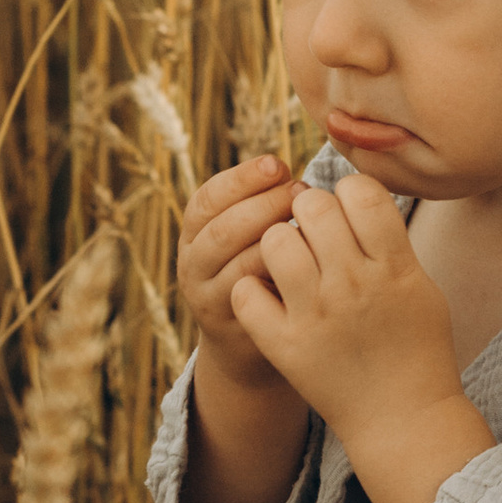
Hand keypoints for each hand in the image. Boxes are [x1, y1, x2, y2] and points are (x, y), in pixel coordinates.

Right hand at [179, 153, 299, 386]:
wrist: (248, 338)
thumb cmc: (261, 269)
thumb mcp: (249, 233)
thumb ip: (259, 204)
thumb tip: (284, 166)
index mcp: (194, 230)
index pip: (209, 197)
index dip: (242, 178)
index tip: (278, 164)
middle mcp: (192, 262)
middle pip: (221, 228)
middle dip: (263, 204)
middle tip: (301, 192)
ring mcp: (206, 296)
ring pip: (237, 263)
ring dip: (275, 239)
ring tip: (308, 225)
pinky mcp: (229, 324)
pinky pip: (256, 297)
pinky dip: (280, 275)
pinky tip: (308, 261)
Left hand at [230, 172, 492, 502]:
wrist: (402, 419)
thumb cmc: (417, 348)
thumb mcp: (421, 286)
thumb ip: (390, 241)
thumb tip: (356, 193)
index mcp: (393, 266)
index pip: (360, 191)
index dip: (349, 192)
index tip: (348, 212)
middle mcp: (353, 284)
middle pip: (313, 206)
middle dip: (310, 211)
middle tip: (313, 233)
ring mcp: (316, 315)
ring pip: (275, 241)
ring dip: (279, 243)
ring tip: (290, 264)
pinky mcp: (285, 345)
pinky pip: (246, 292)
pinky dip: (252, 290)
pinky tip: (270, 298)